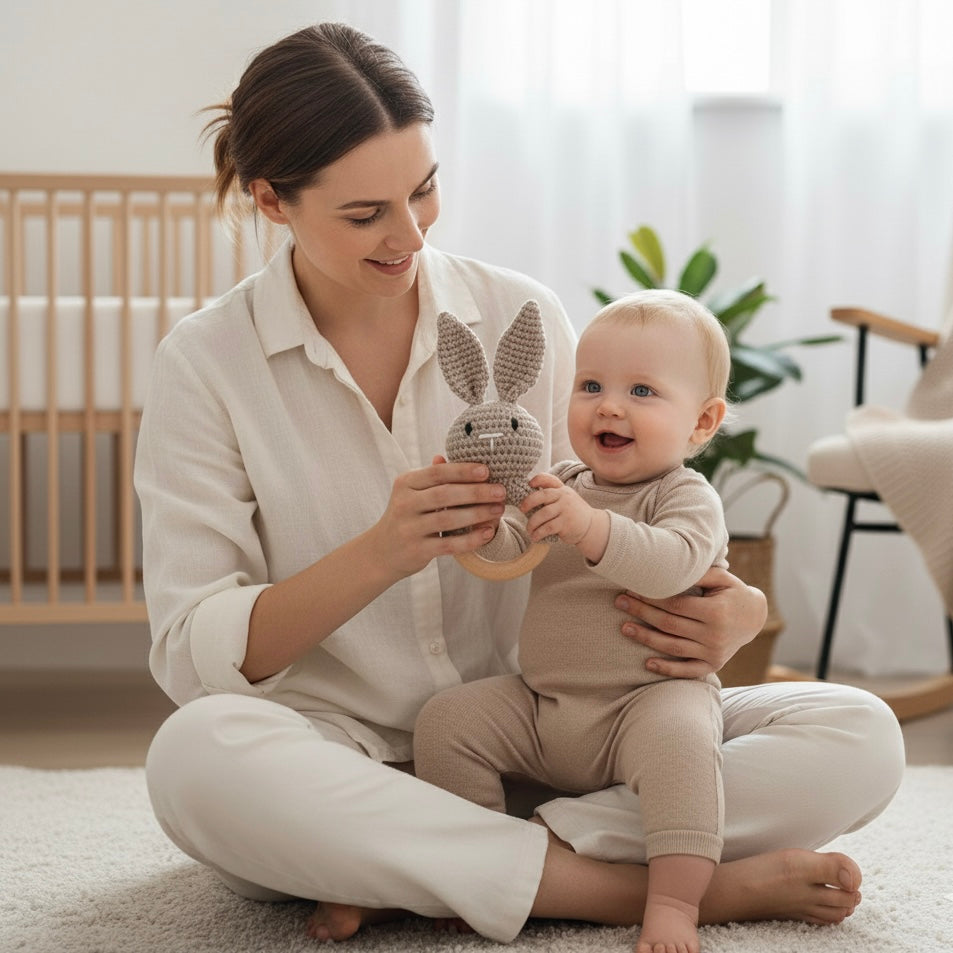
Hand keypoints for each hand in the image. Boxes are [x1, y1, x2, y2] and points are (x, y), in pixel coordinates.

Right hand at [370, 457, 505, 578]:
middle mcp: (404, 504)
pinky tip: (487, 533)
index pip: (437, 473)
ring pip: (448, 519)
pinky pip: (449, 544)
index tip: (487, 471)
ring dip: (478, 514)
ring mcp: (409, 528)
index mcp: (405, 484)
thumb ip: (431, 476)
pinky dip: (471, 539)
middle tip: (500, 491)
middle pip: (445, 494)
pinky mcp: (417, 550)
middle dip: (477, 492)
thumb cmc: (406, 516)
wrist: (382, 551)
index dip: (463, 471)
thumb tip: (445, 456)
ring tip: (499, 510)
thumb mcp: (413, 492)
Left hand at [521, 473, 608, 560]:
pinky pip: (547, 527)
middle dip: (529, 502)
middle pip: (542, 496)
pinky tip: (535, 537)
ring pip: (543, 514)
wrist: (591, 526)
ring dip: (532, 523)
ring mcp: (566, 510)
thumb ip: (551, 495)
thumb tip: (527, 497)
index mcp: (562, 489)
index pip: (549, 480)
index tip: (529, 484)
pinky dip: (538, 533)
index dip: (538, 479)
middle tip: (522, 509)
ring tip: (529, 530)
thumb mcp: (565, 498)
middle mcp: (564, 497)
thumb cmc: (572, 512)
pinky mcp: (566, 523)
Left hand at [615, 566, 767, 677]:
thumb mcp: (722, 578)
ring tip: (624, 628)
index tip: (632, 588)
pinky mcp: (713, 665)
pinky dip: (667, 669)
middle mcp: (714, 635)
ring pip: (673, 647)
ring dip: (646, 638)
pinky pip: (687, 671)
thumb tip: (669, 567)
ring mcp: (714, 653)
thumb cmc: (732, 592)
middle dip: (642, 612)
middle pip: (669, 624)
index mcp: (716, 612)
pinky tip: (647, 664)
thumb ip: (698, 573)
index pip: (675, 605)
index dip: (651, 597)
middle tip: (619, 603)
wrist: (755, 617)